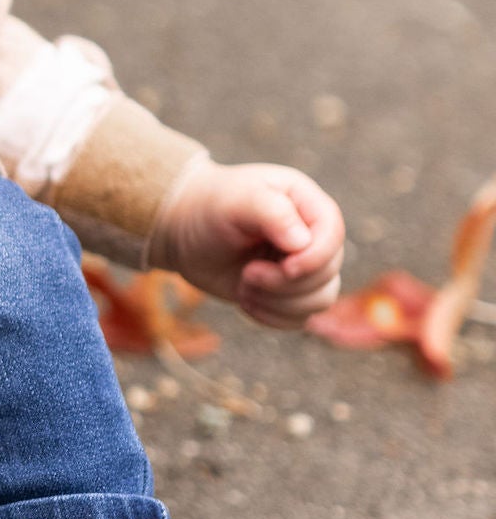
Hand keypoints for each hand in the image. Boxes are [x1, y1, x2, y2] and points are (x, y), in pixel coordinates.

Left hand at [150, 157, 343, 330]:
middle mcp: (312, 236)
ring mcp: (303, 266)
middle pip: (328, 272)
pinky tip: (246, 299)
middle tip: (247, 274)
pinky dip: (272, 316)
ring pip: (320, 300)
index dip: (315, 258)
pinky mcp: (289, 293)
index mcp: (306, 204)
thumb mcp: (236, 200)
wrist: (184, 231)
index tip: (284, 267)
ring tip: (245, 284)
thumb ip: (272, 212)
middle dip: (285, 283)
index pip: (333, 234)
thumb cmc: (210, 208)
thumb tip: (303, 243)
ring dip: (279, 302)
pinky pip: (300, 318)